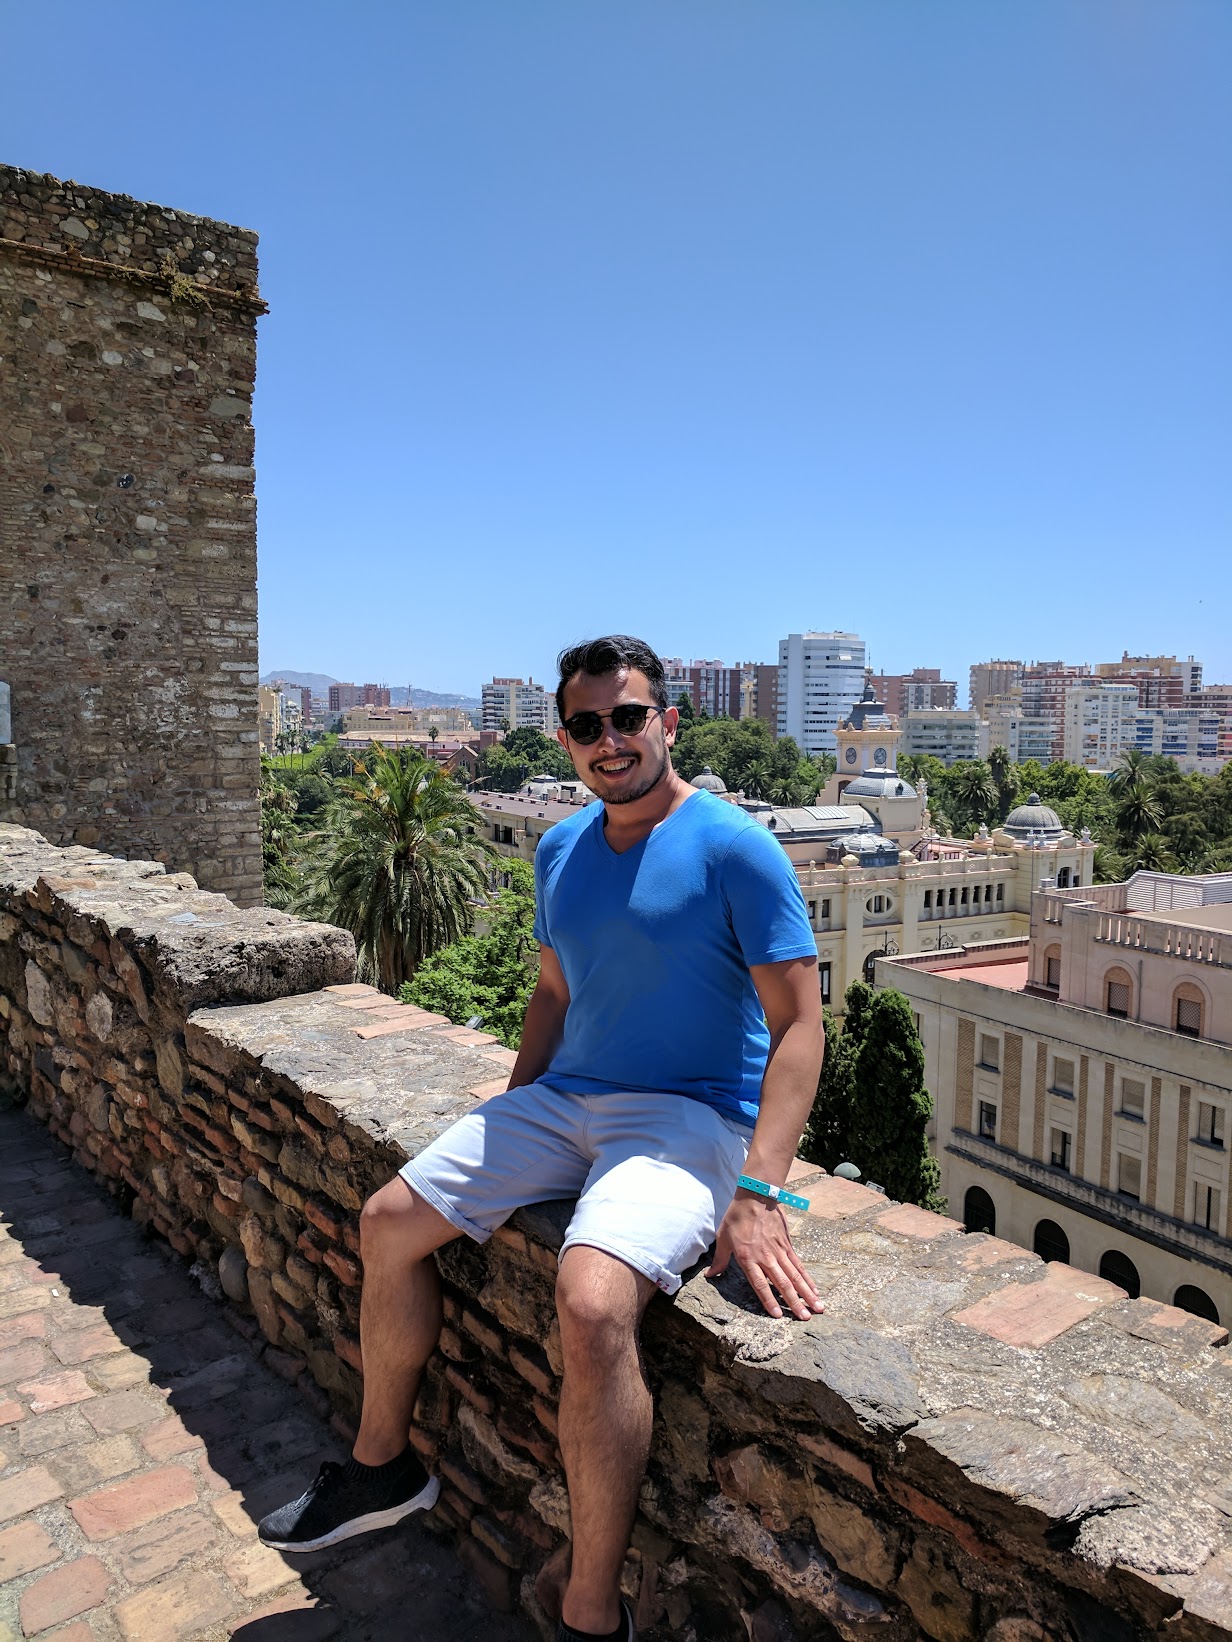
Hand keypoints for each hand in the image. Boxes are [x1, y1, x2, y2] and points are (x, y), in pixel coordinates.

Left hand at [706, 1192, 823, 1320]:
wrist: (755, 1195)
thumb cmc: (736, 1216)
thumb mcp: (722, 1238)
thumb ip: (720, 1260)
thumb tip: (710, 1275)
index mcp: (748, 1258)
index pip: (760, 1284)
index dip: (769, 1300)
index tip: (779, 1316)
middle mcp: (765, 1257)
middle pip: (782, 1283)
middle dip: (795, 1302)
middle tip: (805, 1318)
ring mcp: (779, 1251)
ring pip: (795, 1276)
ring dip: (806, 1293)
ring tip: (818, 1307)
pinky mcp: (787, 1244)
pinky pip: (799, 1264)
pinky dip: (807, 1278)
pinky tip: (814, 1289)